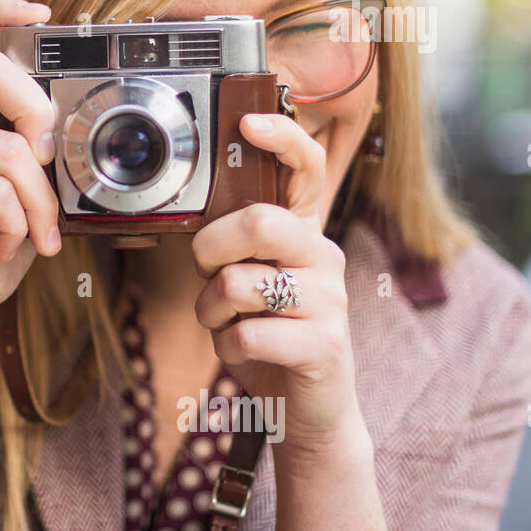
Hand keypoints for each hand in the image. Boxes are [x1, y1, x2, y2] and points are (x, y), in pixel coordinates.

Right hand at [0, 0, 61, 362]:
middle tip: (49, 157)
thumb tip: (67, 129)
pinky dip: (15, 223)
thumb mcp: (20, 193)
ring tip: (37, 234)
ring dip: (39, 200)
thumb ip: (32, 152)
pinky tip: (4, 246)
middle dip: (38, 110)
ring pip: (8, 145)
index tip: (44, 16)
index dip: (2, 13)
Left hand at [191, 113, 366, 455]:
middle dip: (211, 249)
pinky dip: (227, 348)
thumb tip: (200, 215)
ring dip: (211, 310)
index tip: (248, 121)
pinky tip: (246, 353)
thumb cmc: (269, 334)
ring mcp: (330, 302)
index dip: (282, 138)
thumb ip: (237, 245)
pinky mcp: (324, 346)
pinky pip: (246, 335)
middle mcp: (323, 257)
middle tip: (208, 273)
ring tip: (228, 322)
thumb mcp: (252, 281)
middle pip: (258, 222)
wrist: (307, 409)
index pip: (307, 168)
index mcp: (304, 233)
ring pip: (239, 283)